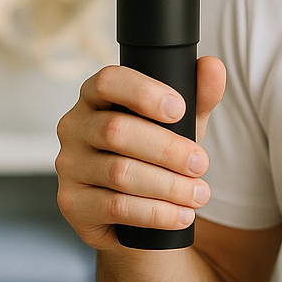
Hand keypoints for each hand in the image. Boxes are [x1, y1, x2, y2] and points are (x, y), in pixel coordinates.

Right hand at [55, 56, 225, 249]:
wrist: (138, 209)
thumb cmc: (157, 153)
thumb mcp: (181, 123)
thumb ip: (199, 95)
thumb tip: (213, 66)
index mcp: (97, 96)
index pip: (109, 81)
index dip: (143, 93)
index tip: (179, 109)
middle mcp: (75, 126)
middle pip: (116, 131)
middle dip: (168, 149)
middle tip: (201, 164)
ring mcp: (69, 166)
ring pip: (119, 172)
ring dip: (168, 185)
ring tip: (199, 194)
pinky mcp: (72, 203)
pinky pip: (115, 206)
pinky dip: (155, 212)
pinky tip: (180, 215)